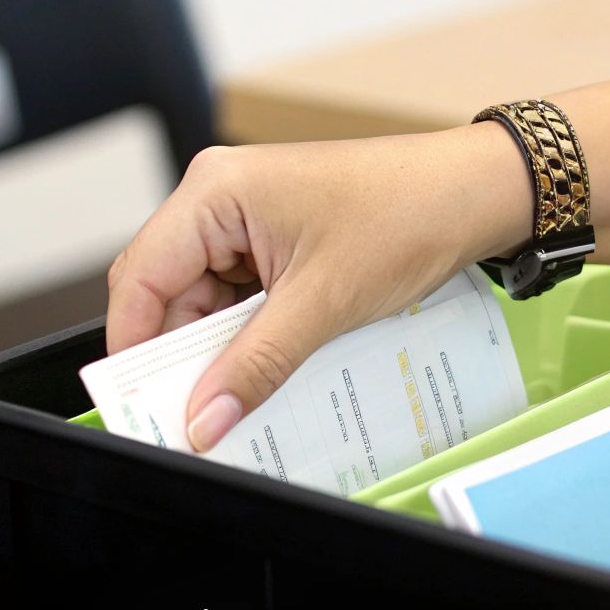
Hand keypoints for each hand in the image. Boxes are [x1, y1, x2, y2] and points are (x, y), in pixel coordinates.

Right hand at [105, 125, 530, 450]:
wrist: (475, 195)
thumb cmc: (408, 217)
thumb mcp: (323, 304)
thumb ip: (255, 365)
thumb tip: (202, 417)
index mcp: (215, 192)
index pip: (141, 278)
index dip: (134, 347)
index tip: (143, 407)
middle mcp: (220, 197)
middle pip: (166, 291)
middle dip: (180, 353)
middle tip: (194, 416)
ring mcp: (248, 217)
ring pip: (205, 299)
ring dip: (221, 348)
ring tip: (241, 396)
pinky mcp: (276, 237)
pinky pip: (242, 294)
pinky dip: (250, 334)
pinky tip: (268, 369)